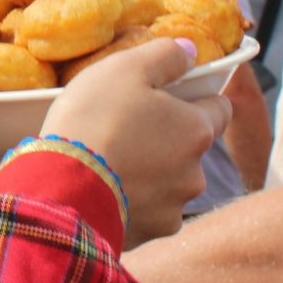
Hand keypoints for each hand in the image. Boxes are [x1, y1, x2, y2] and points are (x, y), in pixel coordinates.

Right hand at [37, 39, 229, 247]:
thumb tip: (190, 49)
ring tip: (110, 164)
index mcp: (197, 129)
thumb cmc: (94, 119)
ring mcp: (174, 207)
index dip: (196, 98)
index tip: (169, 96)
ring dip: (151, 174)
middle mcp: (196, 172)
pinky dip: (134, 202)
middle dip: (168, 140)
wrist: (62, 188)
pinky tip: (105, 191)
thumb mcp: (124, 69)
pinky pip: (148, 212)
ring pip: (170, 183)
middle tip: (126, 130)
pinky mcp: (150, 233)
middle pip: (191, 148)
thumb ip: (164, 54)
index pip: (220, 108)